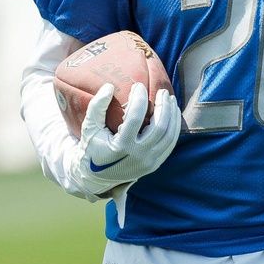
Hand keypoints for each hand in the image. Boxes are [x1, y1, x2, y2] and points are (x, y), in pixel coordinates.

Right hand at [67, 83, 180, 197]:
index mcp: (121, 147)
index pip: (135, 118)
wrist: (97, 177)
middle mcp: (138, 156)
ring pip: (169, 135)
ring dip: (172, 115)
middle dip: (163, 106)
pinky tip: (172, 114)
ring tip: (169, 99)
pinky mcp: (155, 164)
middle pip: (159, 127)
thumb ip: (97, 107)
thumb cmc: (92, 148)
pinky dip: (174, 127)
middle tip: (161, 91)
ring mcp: (149, 162)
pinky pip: (170, 144)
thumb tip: (109, 86)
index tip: (139, 86)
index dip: (139, 99)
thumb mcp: (89, 128)